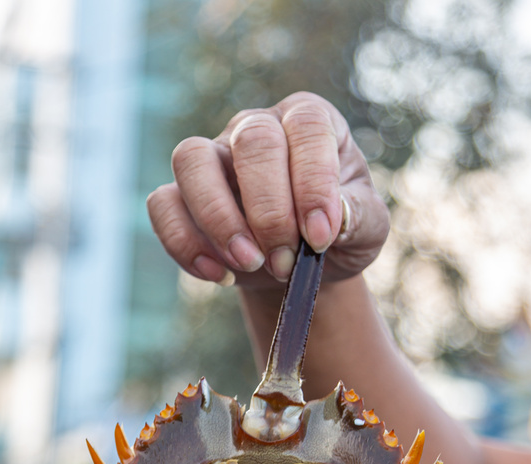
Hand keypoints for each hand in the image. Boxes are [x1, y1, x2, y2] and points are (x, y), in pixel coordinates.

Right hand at [147, 92, 389, 288]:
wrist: (304, 264)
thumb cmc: (338, 232)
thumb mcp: (368, 229)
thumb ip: (359, 218)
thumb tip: (333, 219)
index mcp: (309, 120)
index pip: (306, 126)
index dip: (312, 180)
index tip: (320, 236)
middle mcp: (256, 127)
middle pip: (251, 140)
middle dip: (269, 211)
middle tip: (285, 262)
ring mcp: (214, 157)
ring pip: (191, 158)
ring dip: (218, 217)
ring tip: (248, 264)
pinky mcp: (182, 195)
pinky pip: (162, 204)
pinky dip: (184, 242)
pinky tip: (219, 275)